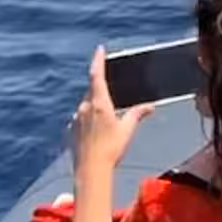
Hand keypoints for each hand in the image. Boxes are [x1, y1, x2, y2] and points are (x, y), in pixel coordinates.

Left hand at [71, 46, 154, 172]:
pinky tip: (96, 131)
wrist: (90, 171)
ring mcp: (76, 118)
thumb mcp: (127, 130)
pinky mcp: (72, 129)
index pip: (97, 74)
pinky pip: (80, 117)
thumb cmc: (110, 150)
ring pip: (85, 103)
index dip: (98, 60)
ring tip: (106, 117)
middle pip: (92, 89)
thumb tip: (150, 106)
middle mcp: (85, 107)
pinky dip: (88, 117)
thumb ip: (138, 114)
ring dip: (94, 104)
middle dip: (100, 87)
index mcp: (99, 102)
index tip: (100, 50)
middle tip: (110, 90)